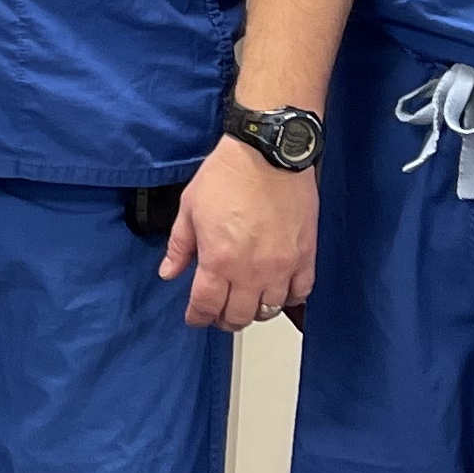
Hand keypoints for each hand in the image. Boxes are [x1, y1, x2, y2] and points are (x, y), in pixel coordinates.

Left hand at [160, 134, 313, 326]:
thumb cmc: (229, 174)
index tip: (195, 317)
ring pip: (269, 309)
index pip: (205, 307)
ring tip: (246, 301)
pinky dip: (288, 297)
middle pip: (238, 317)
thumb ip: (179, 246)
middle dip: (224, 319)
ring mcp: (282, 266)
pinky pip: (301, 292)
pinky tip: (278, 290)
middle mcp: (251, 270)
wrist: (269, 153)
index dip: (197, 317)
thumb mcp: (190, 208)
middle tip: (219, 313)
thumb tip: (169, 272)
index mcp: (219, 260)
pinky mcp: (305, 255)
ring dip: (254, 311)